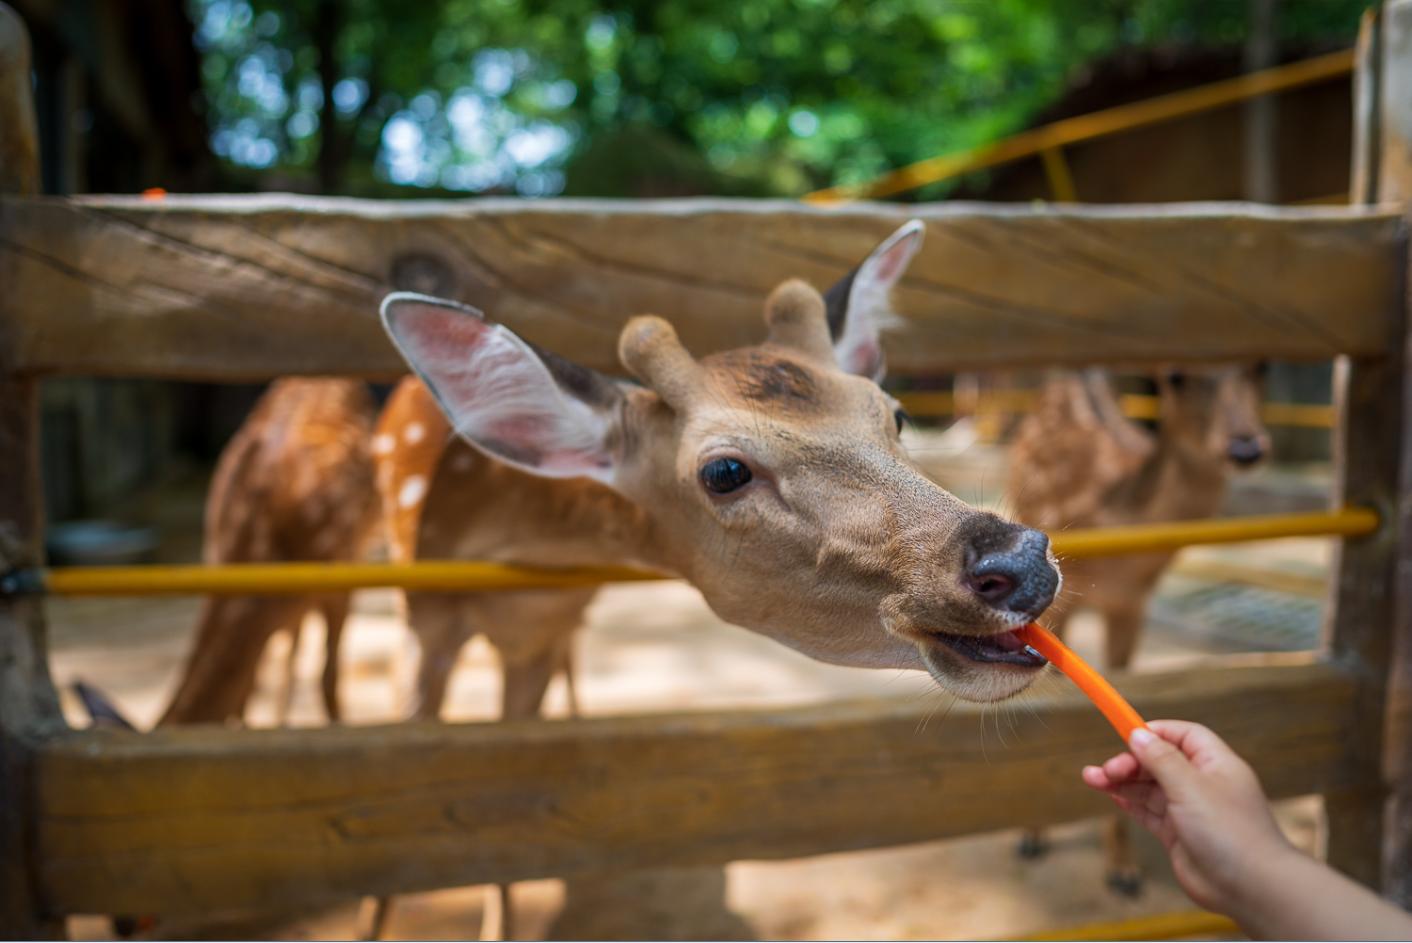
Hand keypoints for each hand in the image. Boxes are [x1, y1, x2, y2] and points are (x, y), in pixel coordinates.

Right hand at [1080, 720, 1292, 914]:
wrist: (1250, 888)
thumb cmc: (1230, 832)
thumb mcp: (1190, 786)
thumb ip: (1161, 759)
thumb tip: (1138, 734)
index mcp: (1215, 764)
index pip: (1183, 735)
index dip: (1155, 732)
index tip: (1126, 733)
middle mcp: (1203, 784)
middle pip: (1160, 761)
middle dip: (1130, 761)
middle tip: (1106, 770)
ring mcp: (1191, 810)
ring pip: (1150, 787)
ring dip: (1122, 781)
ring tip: (1092, 779)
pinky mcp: (1179, 834)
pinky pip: (1149, 811)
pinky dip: (1130, 802)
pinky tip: (1112, 796)